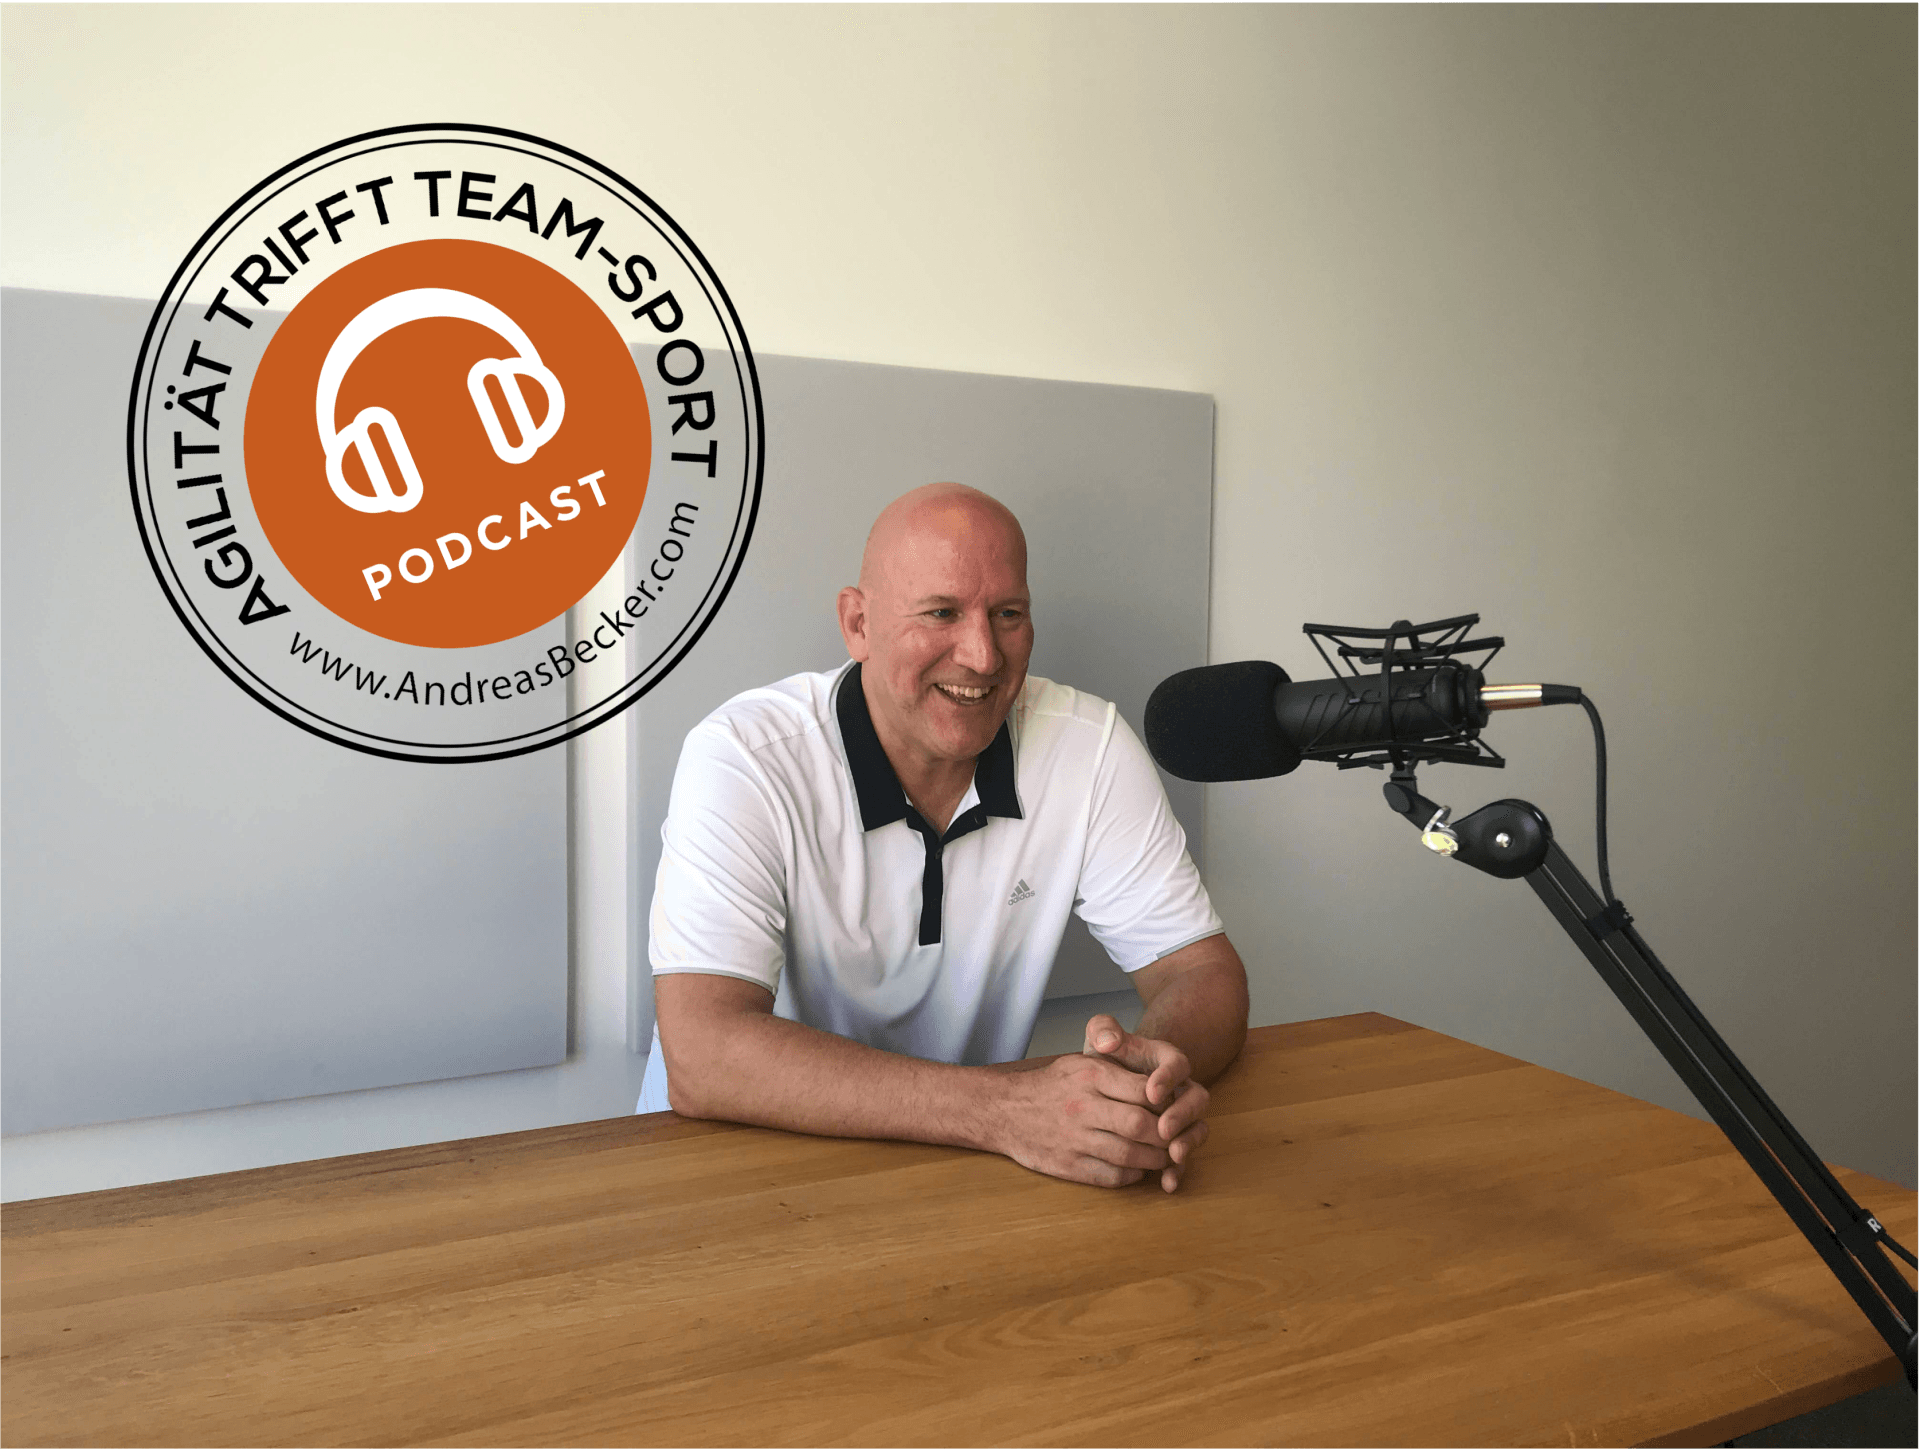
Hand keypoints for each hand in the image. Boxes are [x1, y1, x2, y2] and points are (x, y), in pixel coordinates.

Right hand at [988, 1052, 1181, 1188]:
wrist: (1002, 1110)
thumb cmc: (1049, 1085)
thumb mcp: (1080, 1061)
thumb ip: (1117, 1069)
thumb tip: (1160, 1087)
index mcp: (1090, 1075)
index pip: (1145, 1090)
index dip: (1167, 1102)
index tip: (1173, 1108)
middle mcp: (1083, 1105)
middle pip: (1141, 1125)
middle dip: (1166, 1135)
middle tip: (1175, 1137)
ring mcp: (1074, 1138)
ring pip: (1130, 1155)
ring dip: (1154, 1160)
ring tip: (1162, 1156)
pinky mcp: (1067, 1165)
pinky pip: (1111, 1176)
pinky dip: (1131, 1176)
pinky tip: (1137, 1169)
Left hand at [1083, 1014, 1211, 1193]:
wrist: (1107, 1082)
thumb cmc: (1107, 1059)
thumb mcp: (1102, 1039)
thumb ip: (1104, 1029)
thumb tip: (1107, 1039)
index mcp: (1166, 1061)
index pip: (1177, 1064)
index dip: (1168, 1077)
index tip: (1151, 1091)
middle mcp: (1180, 1088)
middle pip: (1196, 1099)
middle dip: (1182, 1114)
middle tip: (1162, 1128)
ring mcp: (1181, 1116)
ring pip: (1196, 1128)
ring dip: (1187, 1142)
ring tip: (1173, 1155)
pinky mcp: (1174, 1140)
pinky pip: (1184, 1155)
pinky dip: (1177, 1169)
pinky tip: (1166, 1182)